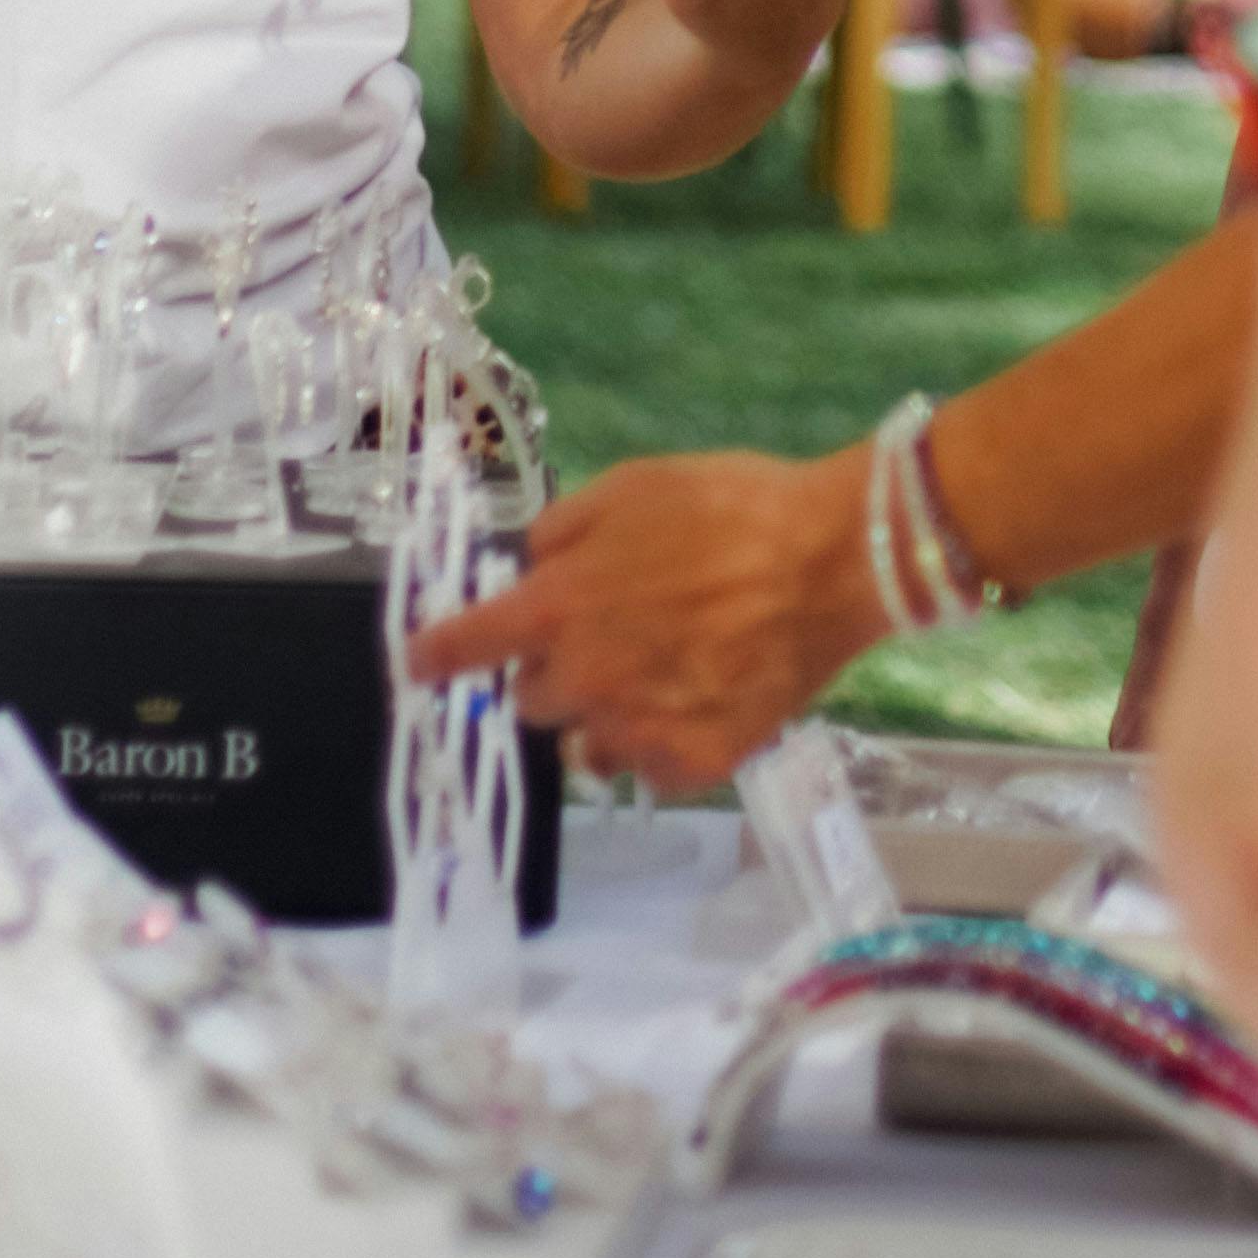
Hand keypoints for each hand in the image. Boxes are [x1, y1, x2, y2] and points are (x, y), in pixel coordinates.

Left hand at [405, 449, 887, 796]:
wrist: (835, 559)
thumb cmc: (731, 509)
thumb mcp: (631, 486)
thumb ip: (560, 531)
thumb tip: (527, 566)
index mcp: (556, 607)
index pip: (464, 646)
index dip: (435, 654)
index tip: (422, 662)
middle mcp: (583, 679)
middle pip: (529, 700)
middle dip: (551, 671)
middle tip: (603, 639)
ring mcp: (638, 729)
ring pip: (586, 745)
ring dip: (602, 717)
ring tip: (654, 679)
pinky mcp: (694, 763)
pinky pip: (648, 771)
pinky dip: (661, 746)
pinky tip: (696, 706)